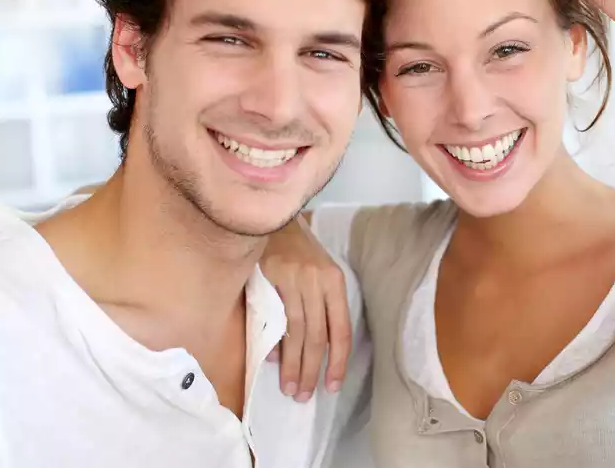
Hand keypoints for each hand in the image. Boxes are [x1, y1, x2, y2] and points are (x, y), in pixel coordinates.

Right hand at [261, 215, 350, 400]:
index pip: (341, 330)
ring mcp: (296, 278)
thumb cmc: (297, 252)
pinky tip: (273, 362)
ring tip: (290, 387)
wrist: (274, 217)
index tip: (332, 386)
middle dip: (312, 370)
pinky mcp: (273, 276)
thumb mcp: (316, 275)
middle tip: (304, 395)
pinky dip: (274, 342)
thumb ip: (316, 309)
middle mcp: (319, 281)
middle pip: (319, 336)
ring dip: (293, 364)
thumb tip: (304, 352)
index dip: (338, 361)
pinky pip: (275, 317)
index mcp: (335, 282)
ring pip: (297, 331)